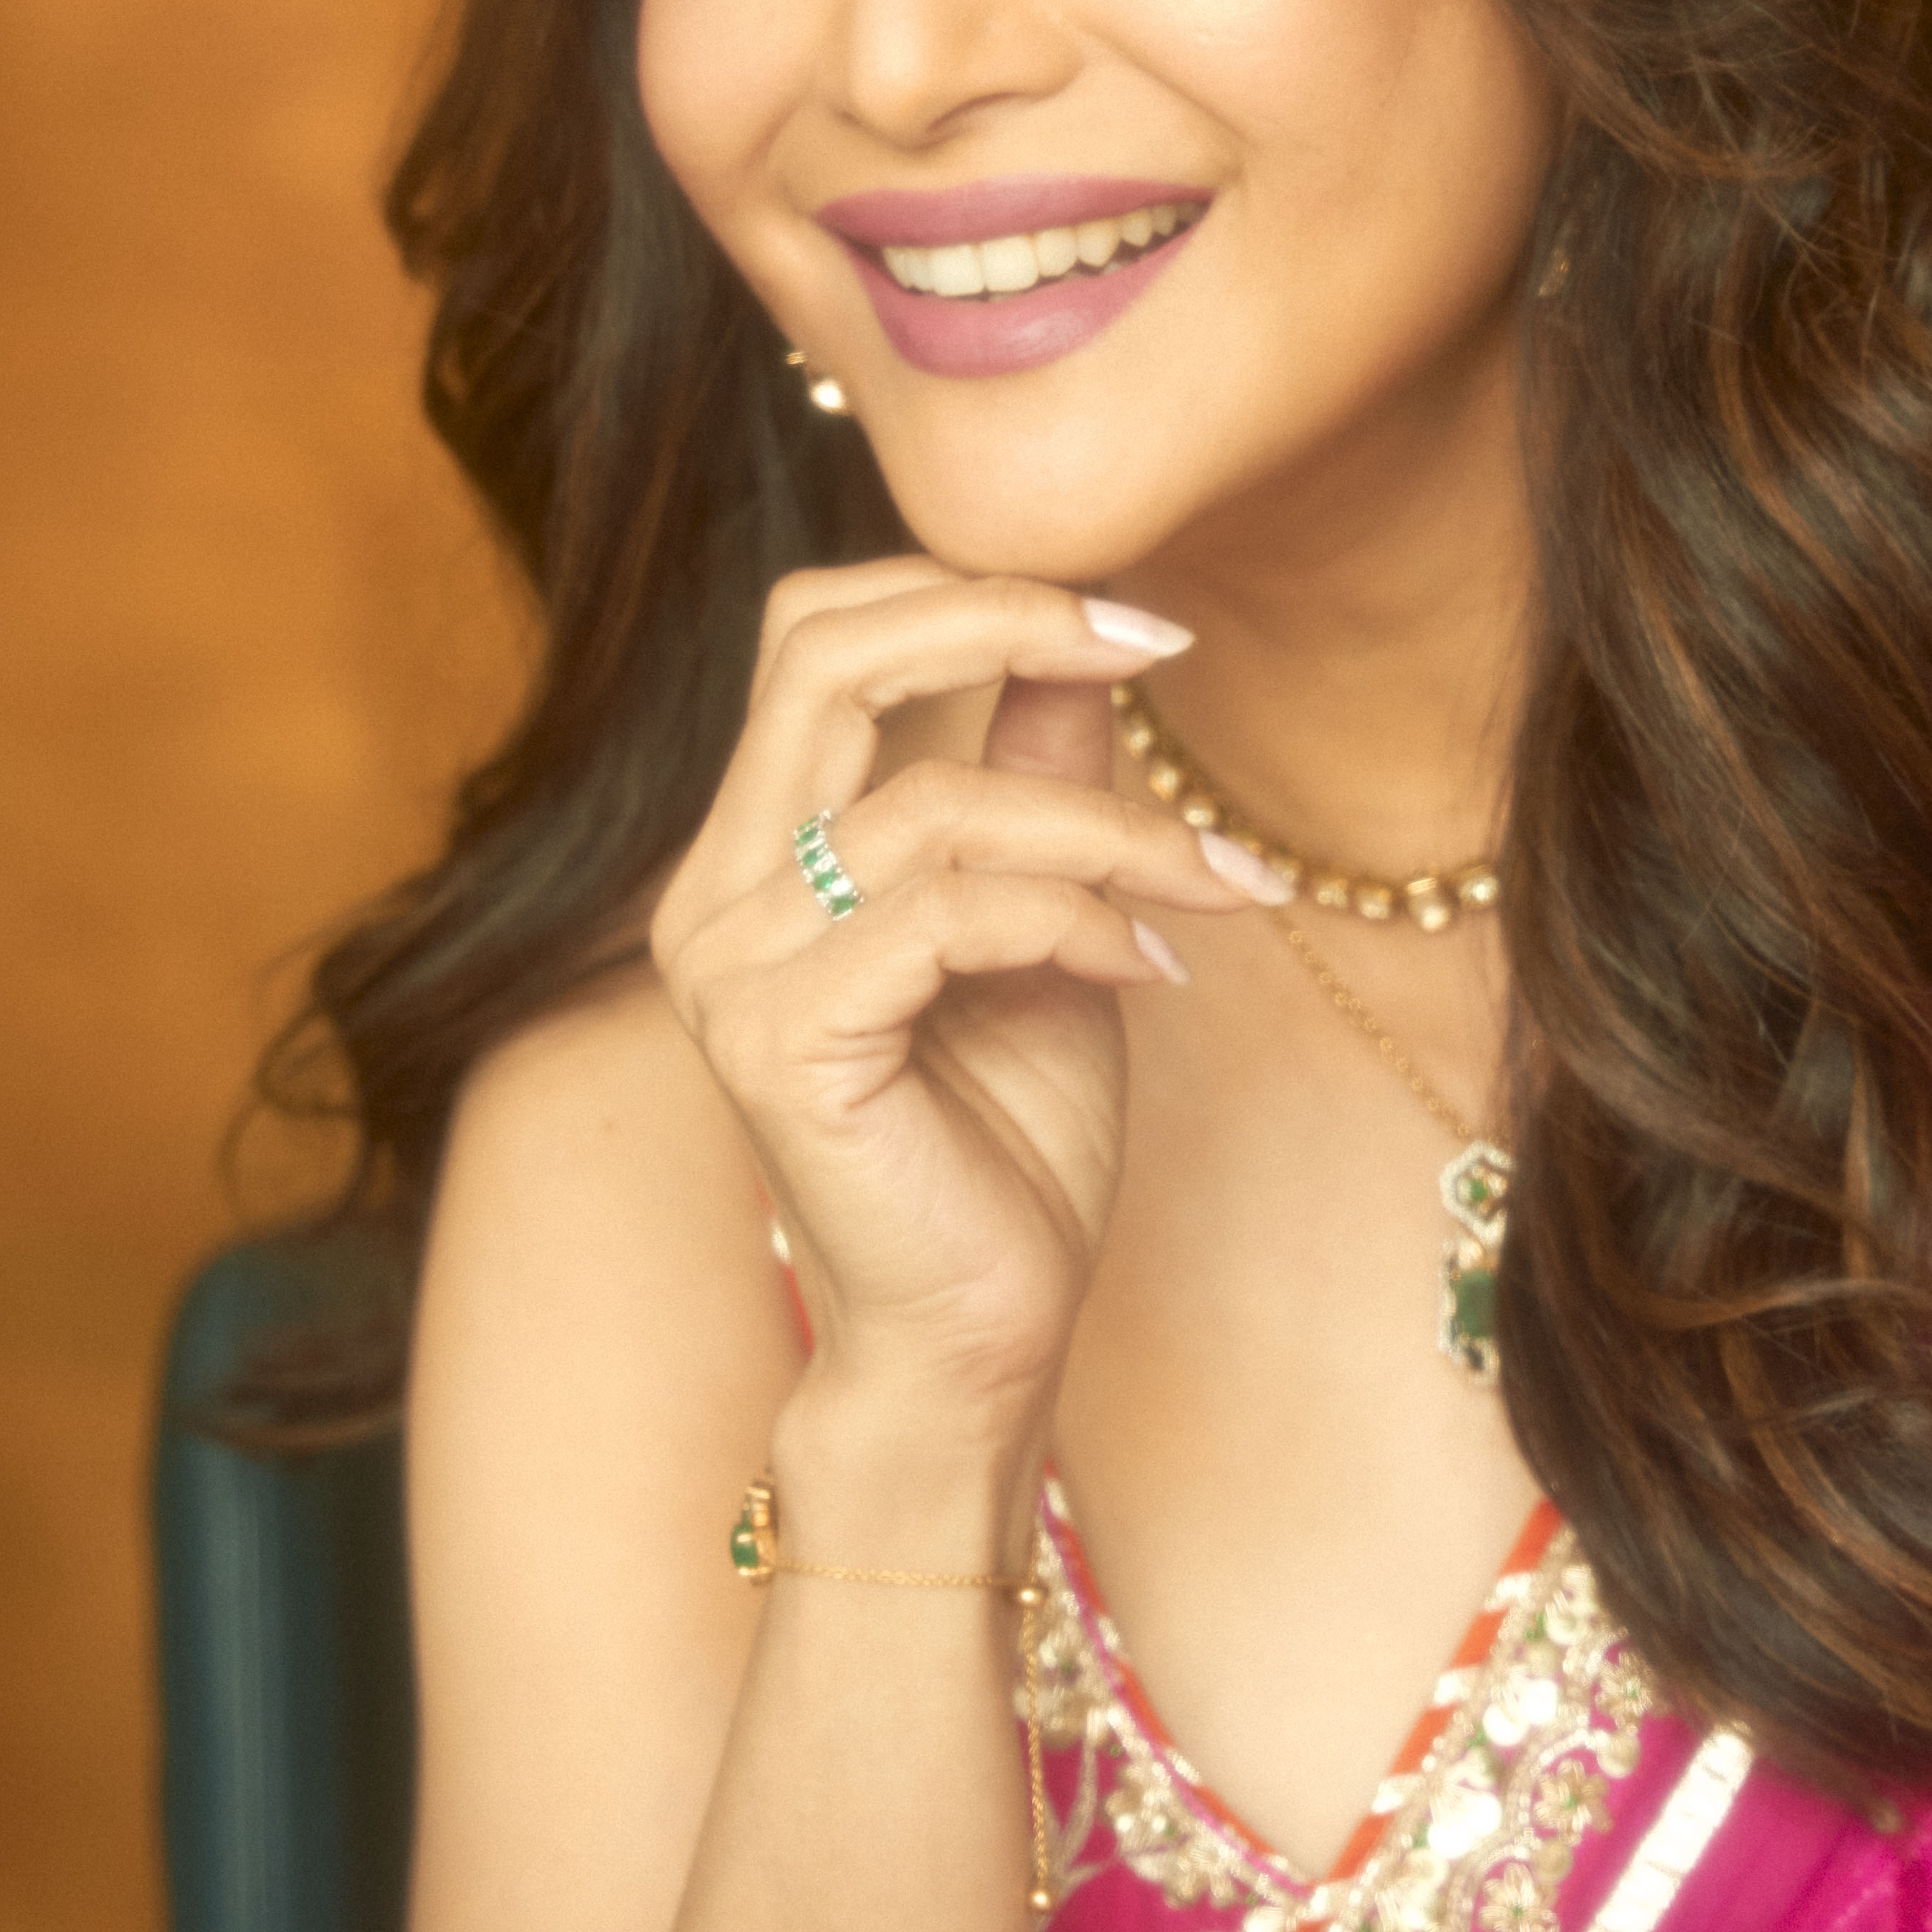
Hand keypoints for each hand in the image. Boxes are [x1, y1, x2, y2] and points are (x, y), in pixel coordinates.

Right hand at [646, 559, 1269, 1445]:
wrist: (980, 1340)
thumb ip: (1039, 779)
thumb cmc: (1006, 1144)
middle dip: (1004, 621)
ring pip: (934, 804)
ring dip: (1112, 831)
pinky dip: (1077, 922)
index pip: (814, 634)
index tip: (1139, 623)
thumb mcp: (1045, 921)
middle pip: (821, 654)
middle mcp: (715, 892)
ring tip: (1216, 891)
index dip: (967, 591)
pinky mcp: (782, 1044)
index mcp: (758, 849)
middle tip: (1156, 650)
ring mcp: (732, 968)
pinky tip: (1151, 971)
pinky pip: (949, 918)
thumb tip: (1090, 639)